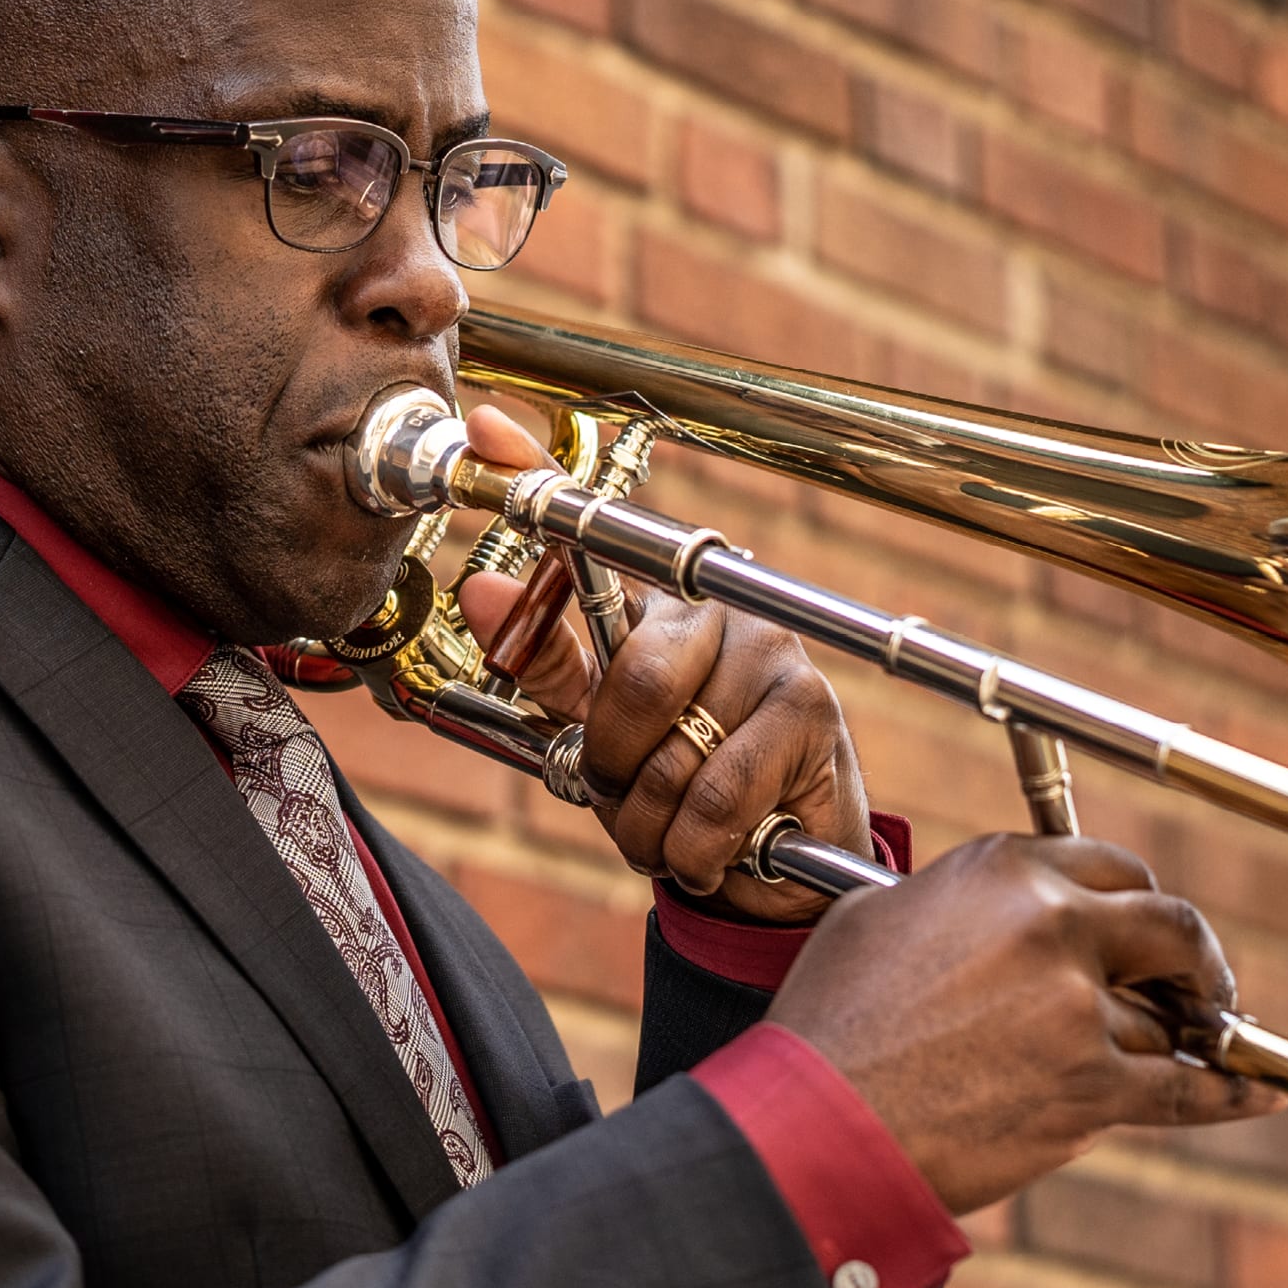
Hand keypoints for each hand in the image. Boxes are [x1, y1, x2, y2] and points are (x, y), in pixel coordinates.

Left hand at [452, 406, 868, 923]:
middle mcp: (719, 607)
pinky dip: (694, 845)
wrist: (775, 863)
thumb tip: (477, 592)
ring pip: (671, 751)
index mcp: (660, 603)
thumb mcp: (603, 729)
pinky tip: (715, 845)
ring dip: (654, 821)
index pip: (594, 528)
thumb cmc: (683, 780)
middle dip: (614, 765)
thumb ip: (548, 666)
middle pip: (632, 678)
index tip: (482, 424)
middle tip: (628, 793)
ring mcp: (772, 652)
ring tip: (676, 827)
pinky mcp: (810, 711)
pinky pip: (715, 796)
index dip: (532, 476)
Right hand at [767, 833, 1286, 1216]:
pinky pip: (1186, 1087)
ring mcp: (1078, 1005)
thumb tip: (996, 915)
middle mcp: (1050, 923)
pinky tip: (1262, 1089)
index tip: (1140, 929)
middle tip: (1193, 979)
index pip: (1107, 865)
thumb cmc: (830, 1024)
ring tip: (1191, 1045)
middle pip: (1166, 922)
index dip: (1133, 901)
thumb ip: (960, 903)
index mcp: (1001, 870)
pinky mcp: (1092, 1086)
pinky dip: (1233, 1092)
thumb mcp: (878, 919)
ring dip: (1176, 1035)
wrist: (820, 1120)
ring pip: (1163, 1014)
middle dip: (1190, 954)